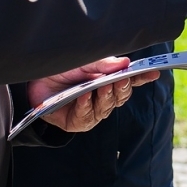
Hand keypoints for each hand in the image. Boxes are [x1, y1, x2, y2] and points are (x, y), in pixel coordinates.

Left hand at [28, 56, 159, 132]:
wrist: (32, 82)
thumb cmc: (59, 71)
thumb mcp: (81, 62)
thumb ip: (101, 64)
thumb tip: (125, 63)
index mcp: (106, 81)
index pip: (129, 80)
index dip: (142, 77)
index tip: (154, 72)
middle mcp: (101, 98)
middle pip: (120, 97)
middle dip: (121, 88)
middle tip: (120, 80)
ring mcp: (91, 112)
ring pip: (106, 108)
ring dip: (105, 97)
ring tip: (101, 87)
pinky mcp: (77, 123)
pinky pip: (86, 117)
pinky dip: (85, 106)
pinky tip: (83, 97)